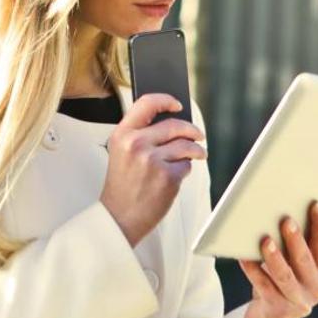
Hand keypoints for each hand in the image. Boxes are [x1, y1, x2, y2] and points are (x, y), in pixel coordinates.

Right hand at [100, 93, 205, 246]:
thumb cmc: (122, 186)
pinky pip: (186, 165)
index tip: (177, 104)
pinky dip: (185, 170)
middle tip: (198, 135)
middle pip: (174, 125)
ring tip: (198, 154)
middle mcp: (136, 144)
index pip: (146, 103)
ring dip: (196, 150)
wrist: (119, 217)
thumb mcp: (121, 153)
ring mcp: (152, 160)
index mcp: (122, 135)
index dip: (165, 100)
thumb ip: (140, 135)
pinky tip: (175, 176)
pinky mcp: (167, 176)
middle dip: (192, 130)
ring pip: (185, 145)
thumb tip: (172, 123)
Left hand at [236, 200, 317, 317]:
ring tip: (265, 240)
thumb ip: (294, 245)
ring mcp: (298, 301)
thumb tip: (280, 213)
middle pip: (304, 260)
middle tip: (286, 220)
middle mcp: (316, 288)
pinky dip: (252, 269)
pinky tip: (243, 256)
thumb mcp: (295, 265)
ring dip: (274, 257)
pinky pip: (262, 285)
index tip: (316, 205)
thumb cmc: (282, 280)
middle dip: (295, 239)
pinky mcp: (278, 309)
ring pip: (284, 275)